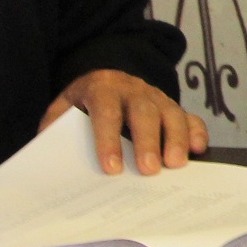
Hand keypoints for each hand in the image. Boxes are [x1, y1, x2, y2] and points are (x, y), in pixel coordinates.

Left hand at [43, 70, 206, 174]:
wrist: (107, 76)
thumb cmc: (85, 102)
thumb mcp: (64, 106)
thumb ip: (55, 125)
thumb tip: (48, 150)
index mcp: (102, 89)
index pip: (106, 112)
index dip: (109, 140)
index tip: (111, 168)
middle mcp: (133, 90)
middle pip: (144, 112)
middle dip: (148, 141)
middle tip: (149, 170)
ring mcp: (157, 97)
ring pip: (171, 113)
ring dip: (176, 138)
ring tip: (176, 165)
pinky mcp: (173, 107)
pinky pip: (190, 116)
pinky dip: (197, 131)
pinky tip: (199, 150)